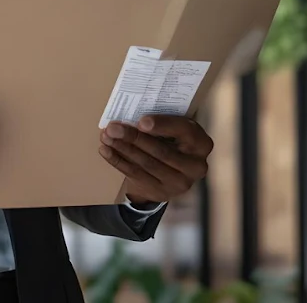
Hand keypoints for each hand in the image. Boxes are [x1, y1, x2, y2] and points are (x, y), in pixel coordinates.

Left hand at [99, 115, 213, 204]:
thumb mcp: (175, 130)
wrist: (171, 173)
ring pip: (146, 164)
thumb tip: (132, 114)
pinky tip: (105, 150)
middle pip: (161, 150)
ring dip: (122, 148)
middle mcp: (195, 166)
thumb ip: (163, 122)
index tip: (141, 121)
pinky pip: (136, 175)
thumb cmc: (171, 140)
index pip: (184, 131)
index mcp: (201, 143)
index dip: (162, 125)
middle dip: (134, 137)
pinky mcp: (161, 192)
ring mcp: (179, 183)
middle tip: (113, 127)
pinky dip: (118, 161)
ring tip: (106, 136)